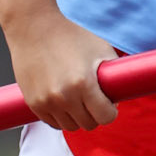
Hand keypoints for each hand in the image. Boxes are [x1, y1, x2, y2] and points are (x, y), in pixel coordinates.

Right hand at [6, 10, 117, 131]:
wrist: (33, 28)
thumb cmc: (70, 36)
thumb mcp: (100, 49)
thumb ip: (114, 72)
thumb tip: (123, 93)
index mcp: (84, 83)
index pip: (105, 117)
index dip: (111, 111)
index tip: (109, 104)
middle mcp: (64, 96)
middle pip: (88, 124)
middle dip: (95, 114)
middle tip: (93, 100)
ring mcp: (46, 102)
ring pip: (70, 127)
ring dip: (77, 117)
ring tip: (78, 100)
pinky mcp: (33, 103)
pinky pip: (52, 123)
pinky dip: (60, 117)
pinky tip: (63, 102)